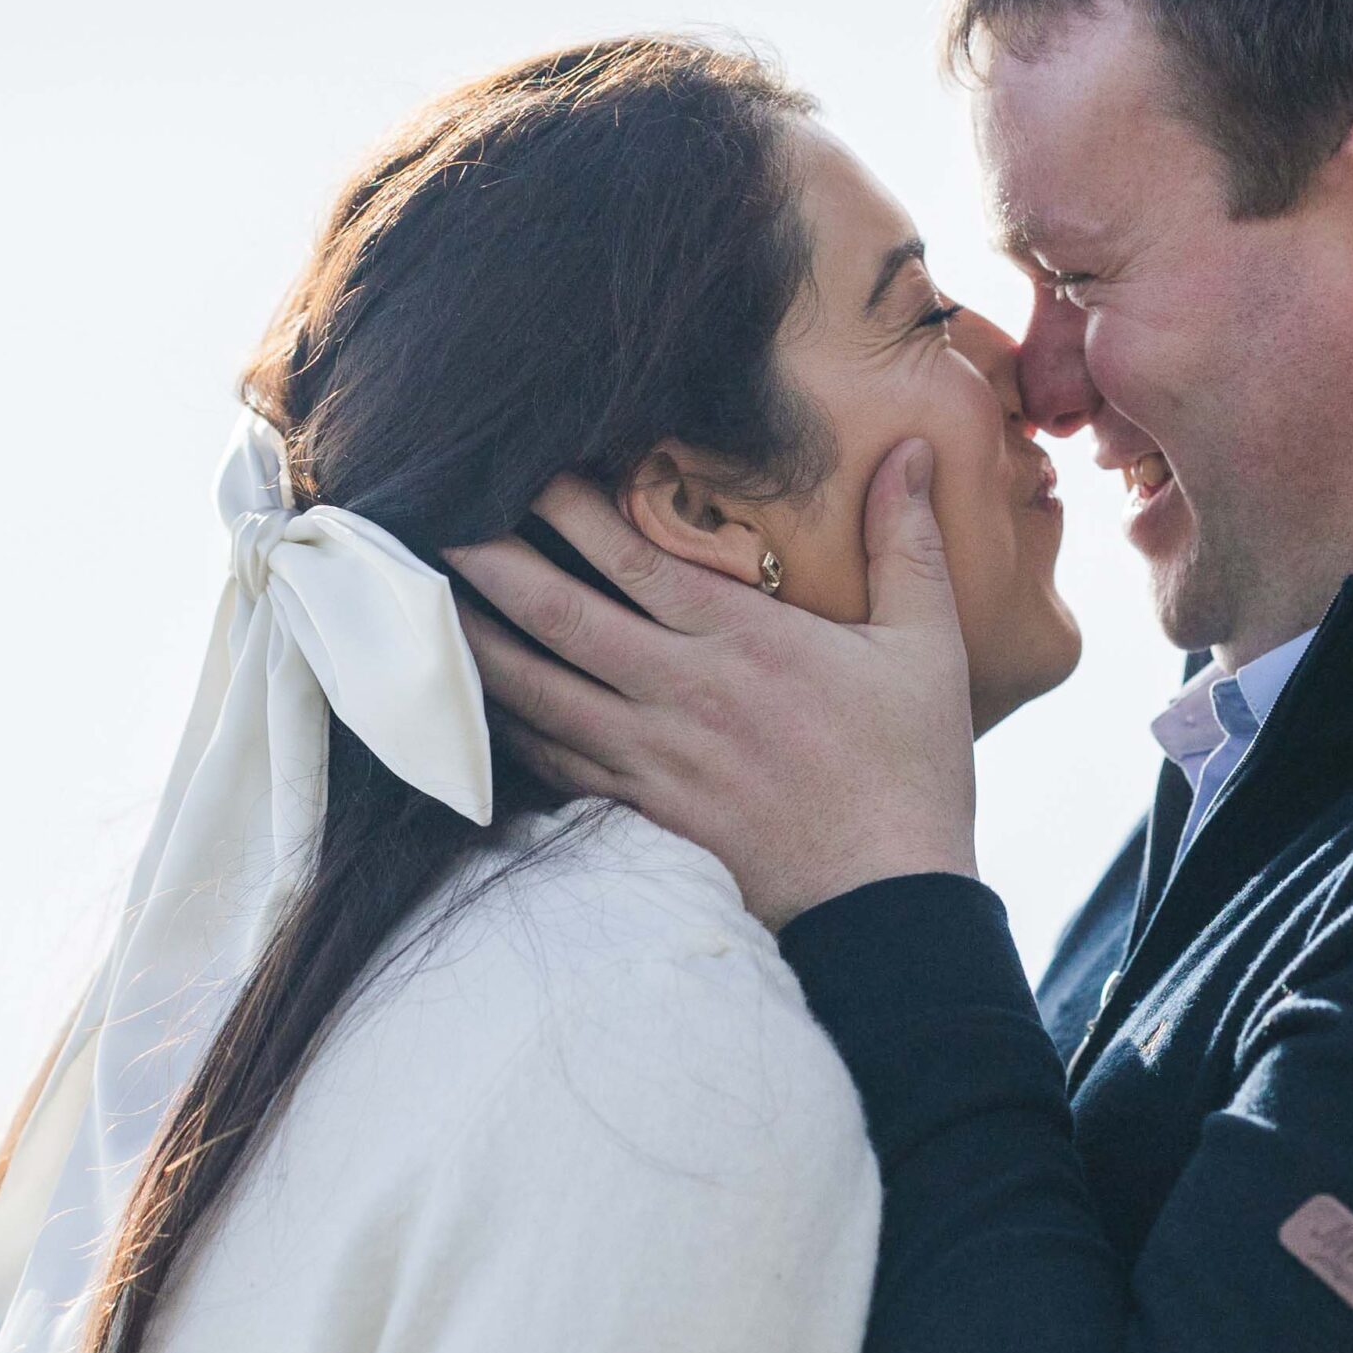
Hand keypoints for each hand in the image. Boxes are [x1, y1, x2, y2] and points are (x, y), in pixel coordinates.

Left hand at [446, 443, 977, 929]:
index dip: (568, 507)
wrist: (889, 903)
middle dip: (491, 562)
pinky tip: (477, 702)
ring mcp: (653, 759)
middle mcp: (682, 694)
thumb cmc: (911, 769)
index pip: (633, 557)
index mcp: (744, 642)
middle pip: (559, 616)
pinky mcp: (644, 812)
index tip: (528, 464)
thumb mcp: (927, 645)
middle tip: (434, 518)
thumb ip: (907, 541)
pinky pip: (554, 763)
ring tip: (425, 603)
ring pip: (537, 692)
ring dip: (476, 644)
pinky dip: (507, 728)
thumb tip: (914, 448)